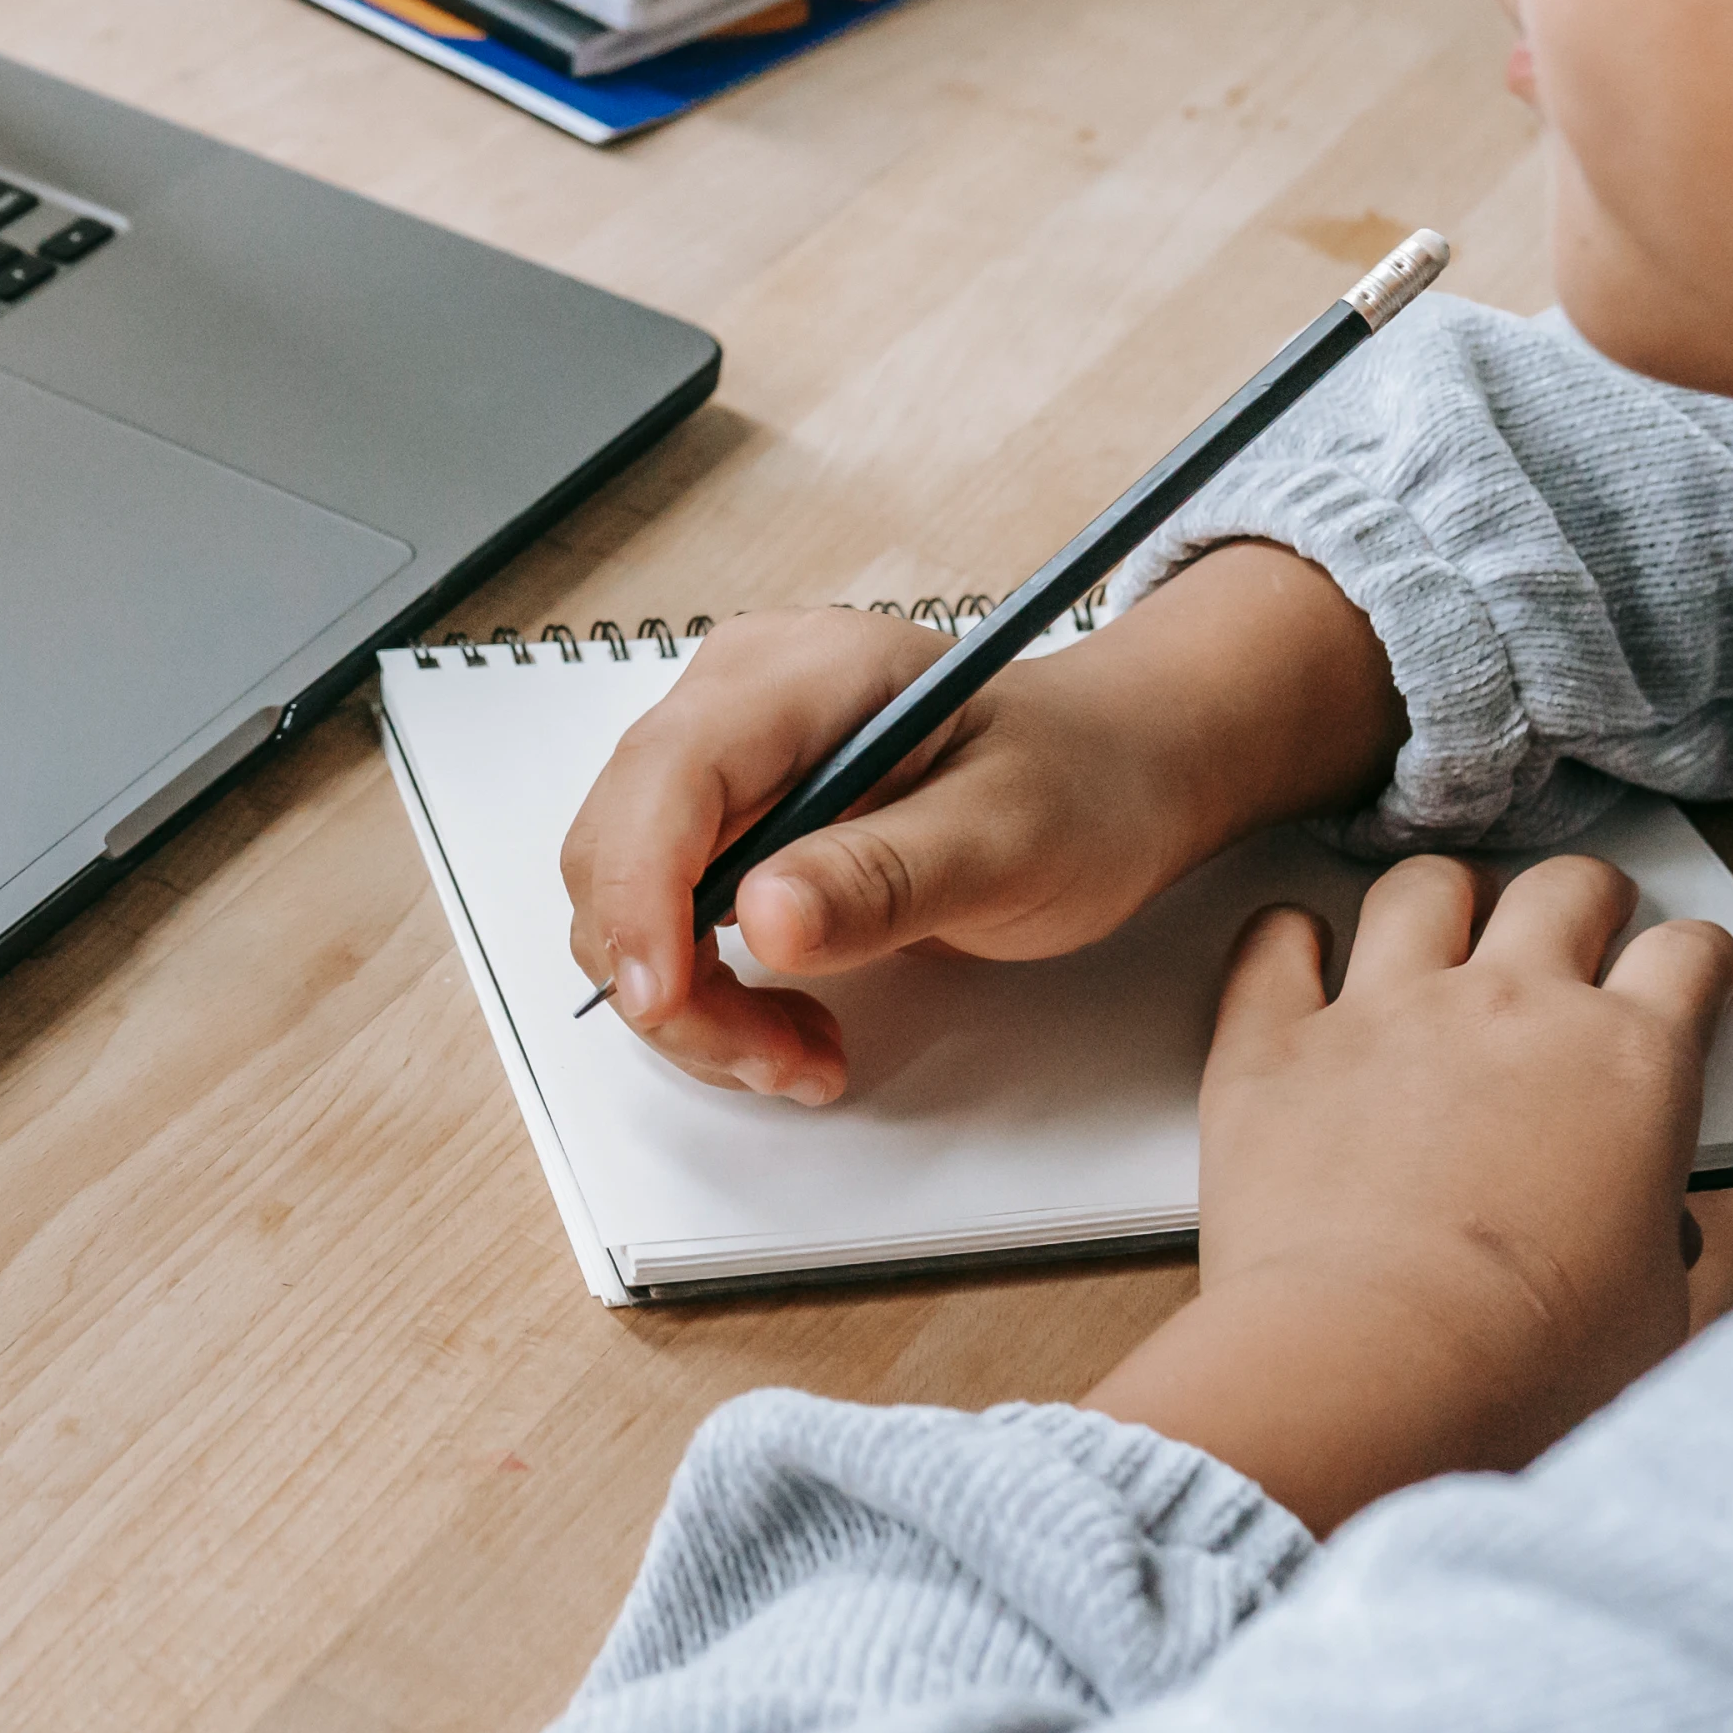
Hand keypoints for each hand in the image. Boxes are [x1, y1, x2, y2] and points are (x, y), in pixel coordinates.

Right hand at [557, 545, 1406, 1103]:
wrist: (1112, 773)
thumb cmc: (1081, 784)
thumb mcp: (1012, 838)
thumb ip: (886, 877)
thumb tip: (761, 917)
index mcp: (808, 673)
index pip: (669, 773)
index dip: (641, 893)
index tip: (666, 1001)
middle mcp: (736, 698)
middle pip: (619, 844)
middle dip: (671, 977)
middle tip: (780, 1059)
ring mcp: (721, 757)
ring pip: (623, 894)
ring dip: (690, 1002)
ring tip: (801, 1053)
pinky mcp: (722, 819)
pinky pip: (660, 916)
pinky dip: (705, 994)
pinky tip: (789, 1024)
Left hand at [1085, 854, 1732, 1533]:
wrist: (1380, 1374)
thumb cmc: (1531, 1370)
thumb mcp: (1654, 1310)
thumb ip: (1654, 1237)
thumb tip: (1645, 1232)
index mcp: (1630, 1066)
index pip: (1688, 956)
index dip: (1696, 959)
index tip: (1685, 974)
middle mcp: (1513, 1008)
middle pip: (1565, 889)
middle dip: (1582, 901)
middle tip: (1574, 932)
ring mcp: (1386, 1011)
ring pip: (1421, 888)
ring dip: (1441, 901)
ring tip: (1439, 932)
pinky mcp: (1274, 1042)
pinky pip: (1275, 940)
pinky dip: (1286, 940)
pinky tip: (1299, 961)